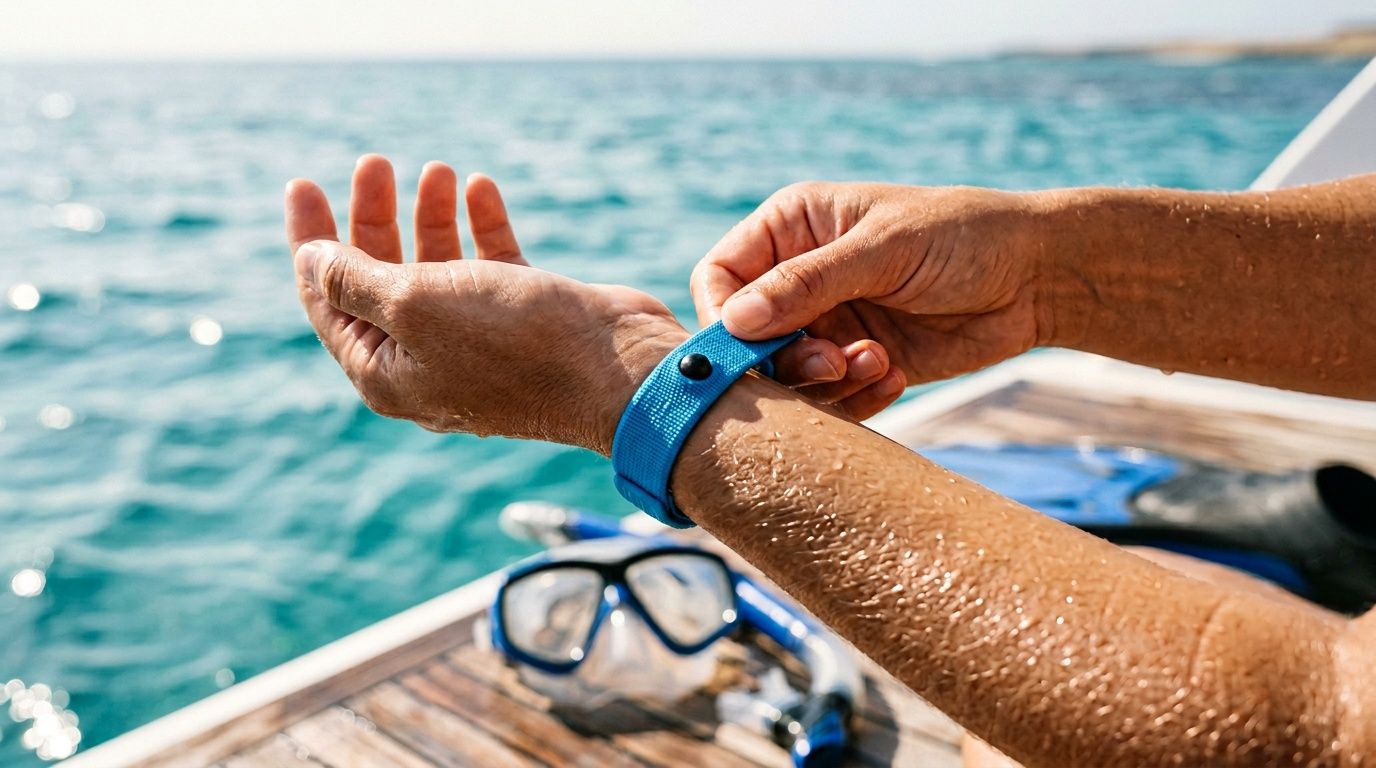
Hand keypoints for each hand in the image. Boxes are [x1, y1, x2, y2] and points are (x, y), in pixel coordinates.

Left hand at [285, 155, 685, 453]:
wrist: (616, 370)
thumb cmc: (513, 343)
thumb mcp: (414, 305)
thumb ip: (353, 282)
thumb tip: (309, 261)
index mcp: (387, 372)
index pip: (328, 302)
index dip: (311, 241)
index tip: (304, 182)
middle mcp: (428, 360)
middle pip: (381, 279)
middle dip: (373, 218)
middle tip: (374, 164)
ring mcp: (479, 341)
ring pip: (438, 268)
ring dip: (430, 216)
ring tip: (437, 170)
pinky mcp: (525, 318)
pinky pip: (490, 266)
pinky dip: (481, 226)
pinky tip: (481, 188)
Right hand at [691, 182, 1048, 416]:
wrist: (1036, 278)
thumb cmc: (962, 237)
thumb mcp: (883, 250)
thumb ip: (807, 283)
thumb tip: (732, 320)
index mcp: (791, 228)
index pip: (720, 277)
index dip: (720, 317)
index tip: (745, 349)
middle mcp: (799, 277)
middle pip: (746, 338)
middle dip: (783, 358)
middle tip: (830, 363)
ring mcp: (828, 323)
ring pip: (786, 376)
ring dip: (826, 381)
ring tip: (875, 361)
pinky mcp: (857, 364)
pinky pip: (829, 400)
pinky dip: (855, 398)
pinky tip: (892, 373)